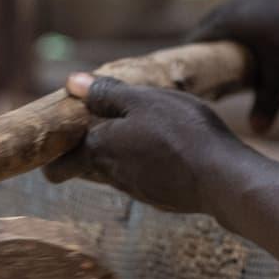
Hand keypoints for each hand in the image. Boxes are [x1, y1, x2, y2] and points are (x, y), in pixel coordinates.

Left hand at [42, 74, 241, 215]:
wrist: (223, 179)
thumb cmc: (182, 133)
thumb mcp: (144, 100)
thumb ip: (107, 93)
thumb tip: (72, 82)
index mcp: (101, 150)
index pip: (61, 166)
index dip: (54, 156)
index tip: (55, 144)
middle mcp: (114, 176)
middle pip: (88, 167)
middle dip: (89, 149)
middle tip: (99, 124)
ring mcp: (140, 189)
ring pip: (117, 171)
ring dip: (121, 152)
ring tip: (140, 128)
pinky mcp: (164, 196)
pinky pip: (145, 176)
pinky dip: (147, 162)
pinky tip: (168, 147)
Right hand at [190, 0, 278, 133]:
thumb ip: (266, 102)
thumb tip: (257, 130)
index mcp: (228, 20)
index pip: (198, 38)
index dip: (194, 55)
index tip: (195, 72)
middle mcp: (235, 0)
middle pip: (213, 24)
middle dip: (213, 44)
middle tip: (213, 65)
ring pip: (232, 13)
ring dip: (232, 30)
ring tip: (236, 50)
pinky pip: (249, 6)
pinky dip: (249, 20)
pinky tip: (260, 34)